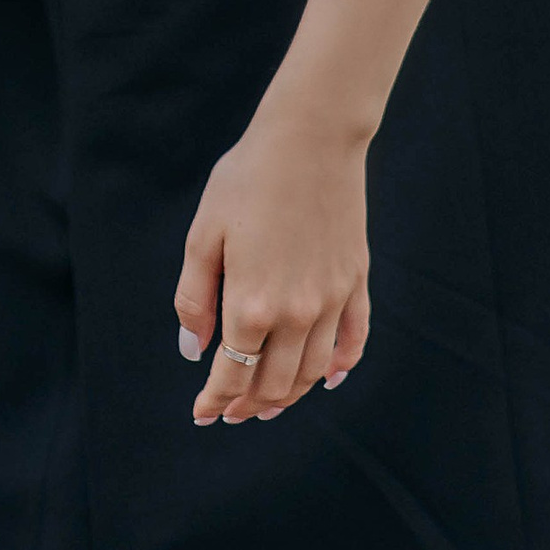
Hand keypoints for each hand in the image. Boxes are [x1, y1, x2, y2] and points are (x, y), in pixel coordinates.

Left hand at [173, 106, 370, 426]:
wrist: (311, 137)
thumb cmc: (249, 178)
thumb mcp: (204, 233)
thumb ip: (195, 297)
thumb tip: (194, 351)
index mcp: (251, 304)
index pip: (232, 374)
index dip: (214, 400)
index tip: (201, 413)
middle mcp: (297, 313)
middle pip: (274, 383)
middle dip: (248, 405)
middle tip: (230, 413)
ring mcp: (332, 299)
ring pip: (313, 371)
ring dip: (290, 395)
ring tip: (269, 403)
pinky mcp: (355, 280)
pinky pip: (354, 339)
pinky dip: (341, 367)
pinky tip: (329, 378)